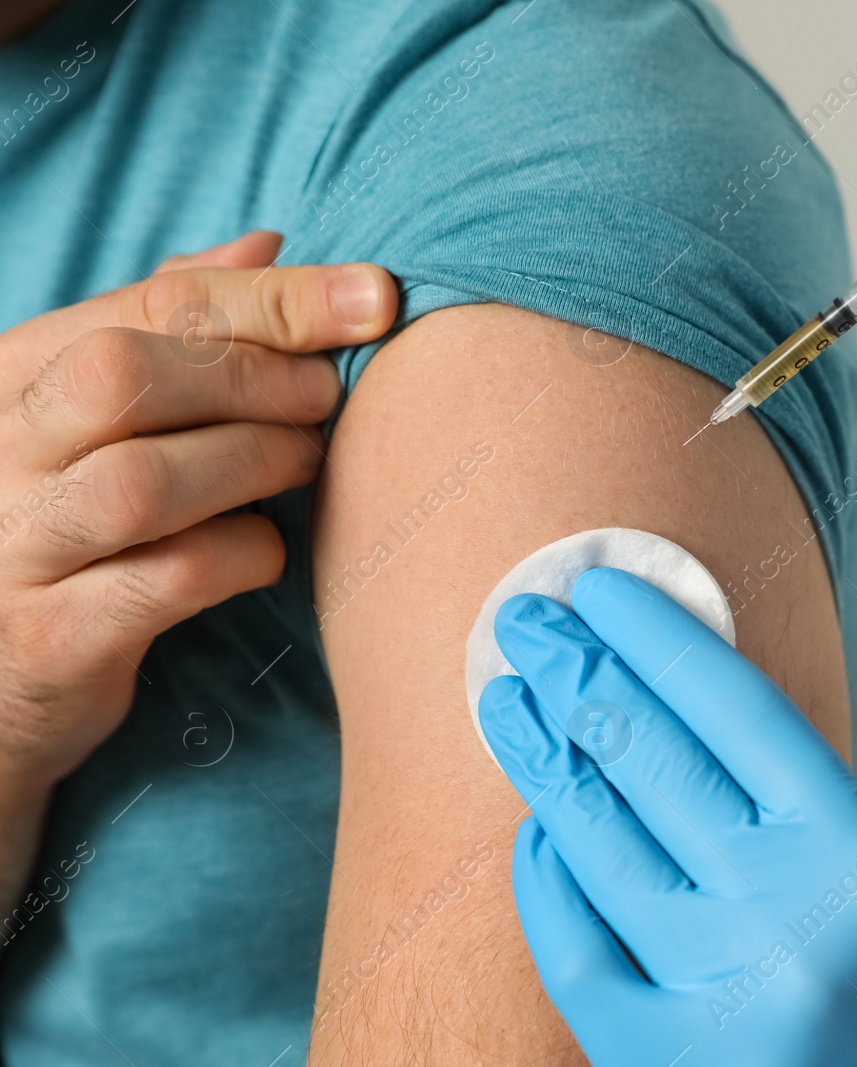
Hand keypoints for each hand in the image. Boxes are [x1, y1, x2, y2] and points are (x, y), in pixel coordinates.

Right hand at [0, 231, 396, 791]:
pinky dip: (242, 555)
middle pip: (125, 375)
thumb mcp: (93, 413)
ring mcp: (16, 546)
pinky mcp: (52, 638)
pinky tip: (267, 551)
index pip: (153, 303)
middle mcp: (0, 449)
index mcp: (18, 371)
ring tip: (305, 465)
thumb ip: (173, 328)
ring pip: (140, 481)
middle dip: (257, 377)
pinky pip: (165, 581)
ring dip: (253, 462)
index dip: (278, 298)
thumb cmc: (70, 522)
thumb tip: (268, 243)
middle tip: (329, 398)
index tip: (378, 295)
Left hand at [479, 568, 856, 1066]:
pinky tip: (539, 832)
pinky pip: (579, 952)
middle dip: (578, 672)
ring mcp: (722, 992)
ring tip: (509, 701)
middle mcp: (789, 913)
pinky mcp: (668, 1063)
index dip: (656, 635)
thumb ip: (795, 807)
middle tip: (527, 620)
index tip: (603, 587)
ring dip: (545, 757)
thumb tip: (672, 716)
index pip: (732, 706)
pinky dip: (550, 883)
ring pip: (601, 842)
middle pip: (652, 758)